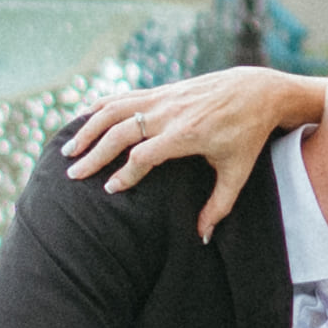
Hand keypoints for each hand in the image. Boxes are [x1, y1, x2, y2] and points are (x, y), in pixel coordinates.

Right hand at [59, 66, 320, 228]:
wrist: (258, 90)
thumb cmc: (248, 134)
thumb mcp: (237, 172)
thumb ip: (218, 206)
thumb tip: (202, 237)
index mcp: (187, 134)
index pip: (143, 156)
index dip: (123, 174)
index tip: (109, 191)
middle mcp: (170, 113)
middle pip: (120, 132)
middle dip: (93, 154)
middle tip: (73, 175)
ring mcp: (163, 98)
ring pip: (115, 110)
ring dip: (88, 129)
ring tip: (69, 150)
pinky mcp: (161, 90)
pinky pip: (123, 96)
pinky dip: (100, 107)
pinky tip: (83, 120)